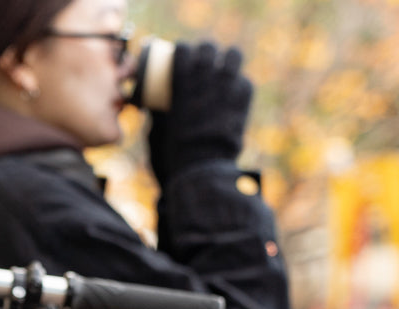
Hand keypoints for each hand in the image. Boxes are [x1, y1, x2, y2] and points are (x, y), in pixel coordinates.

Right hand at [147, 42, 252, 187]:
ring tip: (224, 68)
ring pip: (234, 55)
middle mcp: (206, 79)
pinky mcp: (244, 99)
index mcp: (182, 84)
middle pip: (208, 47)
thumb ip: (158, 115)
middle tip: (201, 60)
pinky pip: (244, 82)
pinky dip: (239, 85)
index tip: (180, 54)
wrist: (202, 171)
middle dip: (204, 50)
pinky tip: (234, 91)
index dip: (182, 49)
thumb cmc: (173, 156)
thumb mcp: (157, 133)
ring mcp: (228, 87)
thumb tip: (154, 105)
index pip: (184, 50)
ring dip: (228, 58)